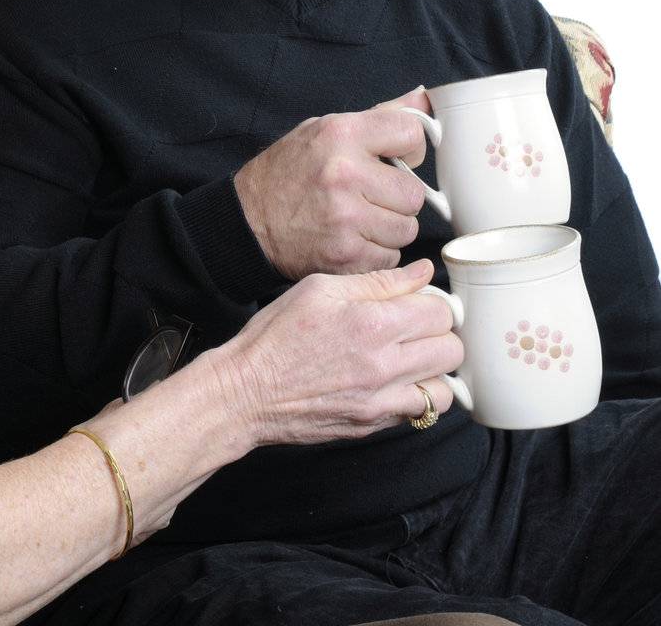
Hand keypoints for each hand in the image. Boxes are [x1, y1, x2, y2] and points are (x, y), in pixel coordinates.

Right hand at [215, 258, 463, 448]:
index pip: (439, 312)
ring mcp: (380, 402)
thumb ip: (379, 280)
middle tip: (417, 326)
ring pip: (445, 389)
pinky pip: (421, 414)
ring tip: (413, 356)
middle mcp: (383, 366)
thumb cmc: (276, 336)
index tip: (418, 301)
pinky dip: (420, 397)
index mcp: (371, 324)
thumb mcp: (320, 288)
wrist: (247, 391)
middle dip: (440, 333)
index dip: (433, 302)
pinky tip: (398, 381)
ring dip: (436, 370)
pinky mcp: (374, 425)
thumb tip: (422, 273)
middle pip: (452, 350)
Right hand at [233, 87, 432, 277]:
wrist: (248, 220)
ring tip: (361, 218)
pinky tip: (352, 238)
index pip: (411, 134)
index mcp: (341, 134)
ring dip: (389, 227)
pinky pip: (390, 257)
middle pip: (414, 192)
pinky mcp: (346, 254)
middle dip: (398, 197)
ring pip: (406, 229)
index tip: (396, 158)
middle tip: (373, 195)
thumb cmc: (288, 172)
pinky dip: (376, 252)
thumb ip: (377, 117)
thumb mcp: (324, 129)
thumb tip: (423, 101)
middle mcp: (345, 173)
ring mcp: (346, 218)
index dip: (409, 149)